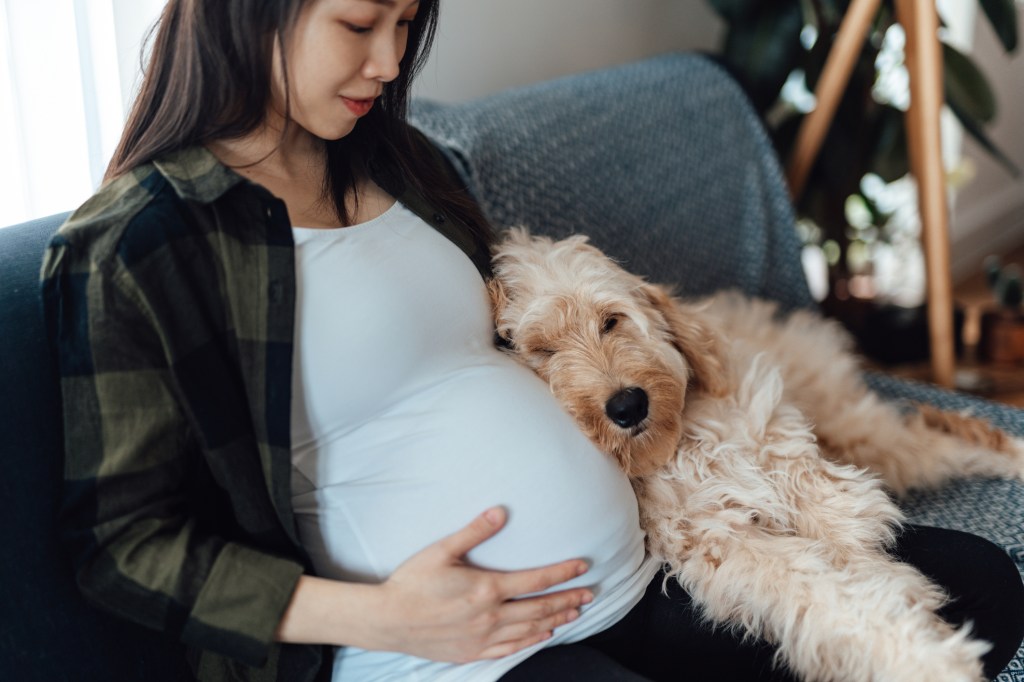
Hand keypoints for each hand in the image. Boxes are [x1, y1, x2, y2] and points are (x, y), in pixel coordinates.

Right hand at [369, 506, 593, 662]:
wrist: (388, 620)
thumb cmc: (412, 582)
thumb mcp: (442, 550)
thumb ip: (474, 531)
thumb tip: (500, 512)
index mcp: (486, 588)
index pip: (535, 580)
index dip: (562, 573)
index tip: (583, 566)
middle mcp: (490, 616)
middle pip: (539, 608)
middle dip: (568, 600)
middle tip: (590, 595)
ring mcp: (482, 638)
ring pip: (529, 630)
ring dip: (555, 621)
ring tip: (574, 614)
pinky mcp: (472, 652)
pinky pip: (510, 649)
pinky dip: (530, 642)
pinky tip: (542, 635)